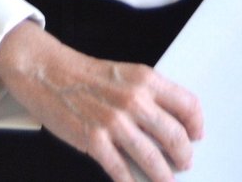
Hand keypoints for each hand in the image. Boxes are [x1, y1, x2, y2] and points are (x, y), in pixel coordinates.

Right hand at [0, 22, 201, 181]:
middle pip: (175, 136)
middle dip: (184, 155)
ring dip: (163, 176)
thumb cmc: (83, 74)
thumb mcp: (124, 74)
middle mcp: (134, 100)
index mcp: (145, 79)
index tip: (197, 135)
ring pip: (152, 158)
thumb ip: (147, 95)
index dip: (197, 124)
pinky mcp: (94, 140)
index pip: (188, 105)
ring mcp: (114, 122)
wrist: (45, 71)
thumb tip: (167, 124)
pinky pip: (120, 170)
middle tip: (185, 163)